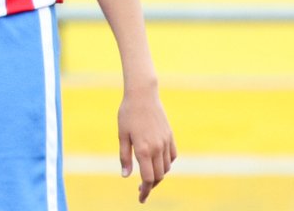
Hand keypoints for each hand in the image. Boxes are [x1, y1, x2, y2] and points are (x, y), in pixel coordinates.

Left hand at [118, 86, 176, 202]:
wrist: (142, 94)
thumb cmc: (128, 113)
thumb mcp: (122, 135)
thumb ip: (124, 157)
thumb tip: (126, 176)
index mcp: (144, 149)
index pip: (147, 178)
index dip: (144, 191)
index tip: (141, 199)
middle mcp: (157, 147)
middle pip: (158, 176)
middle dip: (150, 185)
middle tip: (140, 188)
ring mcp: (165, 141)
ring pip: (166, 167)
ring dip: (158, 175)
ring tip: (148, 175)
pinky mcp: (170, 135)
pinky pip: (172, 156)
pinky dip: (167, 164)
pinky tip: (158, 163)